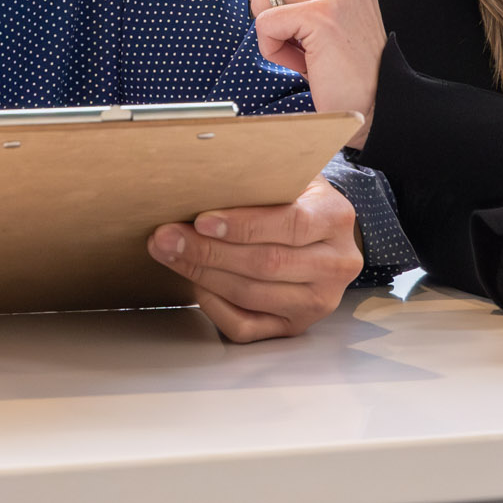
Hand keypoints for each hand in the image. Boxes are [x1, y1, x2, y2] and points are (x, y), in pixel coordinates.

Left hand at [147, 176, 361, 341]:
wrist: (321, 233)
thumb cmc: (296, 198)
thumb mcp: (291, 176)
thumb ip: (260, 178)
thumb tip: (206, 176)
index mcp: (335, 218)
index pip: (291, 224)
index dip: (243, 225)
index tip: (202, 221)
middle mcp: (335, 264)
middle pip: (266, 264)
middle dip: (208, 251)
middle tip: (167, 238)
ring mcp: (317, 301)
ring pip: (251, 296)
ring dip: (203, 275)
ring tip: (170, 255)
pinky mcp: (295, 326)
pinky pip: (246, 326)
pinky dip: (214, 306)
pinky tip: (195, 283)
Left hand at [246, 0, 386, 146]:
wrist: (374, 101)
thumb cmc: (345, 56)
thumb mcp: (334, 0)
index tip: (281, 1)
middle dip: (265, 8)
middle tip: (299, 33)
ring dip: (272, 33)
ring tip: (306, 48)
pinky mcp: (322, 15)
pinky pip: (263, 24)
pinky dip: (273, 49)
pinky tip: (304, 60)